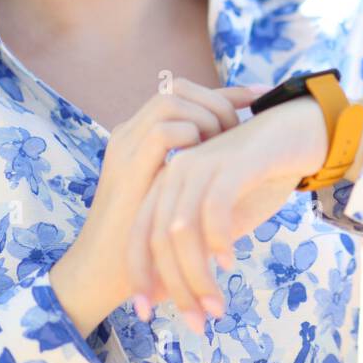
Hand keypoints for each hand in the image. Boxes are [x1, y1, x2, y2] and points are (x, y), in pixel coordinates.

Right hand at [48, 77, 265, 333]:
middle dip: (218, 101)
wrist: (102, 273)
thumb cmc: (147, 244)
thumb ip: (199, 174)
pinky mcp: (127, 168)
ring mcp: (126, 148)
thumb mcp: (178, 197)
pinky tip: (208, 159)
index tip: (260, 96)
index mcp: (140, 138)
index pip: (185, 97)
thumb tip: (244, 160)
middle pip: (178, 89)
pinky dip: (192, 140)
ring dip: (206, 118)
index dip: (223, 94)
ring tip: (225, 145)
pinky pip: (165, 132)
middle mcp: (130, 134)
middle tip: (243, 127)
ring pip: (171, 101)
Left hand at [125, 96, 329, 325]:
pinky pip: (214, 208)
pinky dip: (219, 241)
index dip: (140, 275)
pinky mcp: (231, 162)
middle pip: (158, 238)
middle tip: (196, 323)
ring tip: (216, 308)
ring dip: (198, 275)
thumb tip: (170, 295)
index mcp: (169, 183)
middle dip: (175, 286)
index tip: (145, 313)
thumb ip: (201, 251)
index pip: (141, 234)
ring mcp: (202, 164)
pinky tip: (231, 263)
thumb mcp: (228, 222)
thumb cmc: (263, 178)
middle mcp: (178, 171)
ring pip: (182, 230)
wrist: (300, 131)